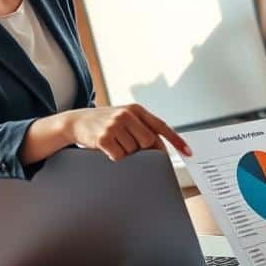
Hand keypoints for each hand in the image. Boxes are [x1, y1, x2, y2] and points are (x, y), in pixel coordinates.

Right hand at [66, 105, 190, 160]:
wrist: (76, 121)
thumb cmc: (106, 122)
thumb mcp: (125, 118)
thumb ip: (142, 127)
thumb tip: (160, 149)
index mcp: (136, 109)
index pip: (161, 126)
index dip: (176, 140)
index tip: (188, 152)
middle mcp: (127, 114)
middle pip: (149, 142)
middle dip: (144, 150)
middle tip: (131, 147)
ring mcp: (115, 125)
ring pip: (133, 151)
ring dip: (126, 152)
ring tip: (115, 143)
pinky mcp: (104, 137)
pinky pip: (119, 155)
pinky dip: (115, 156)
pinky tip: (107, 148)